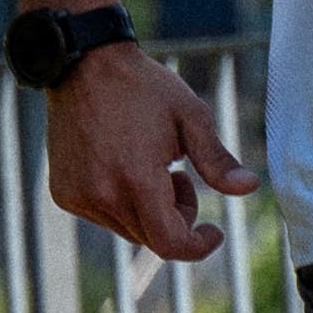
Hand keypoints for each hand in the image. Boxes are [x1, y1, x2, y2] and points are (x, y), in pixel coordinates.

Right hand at [44, 40, 257, 261]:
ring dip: (149, 212)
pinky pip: (103, 216)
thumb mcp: (191, 116)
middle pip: (151, 238)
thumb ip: (217, 160)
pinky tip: (123, 167)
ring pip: (128, 229)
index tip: (213, 231)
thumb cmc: (143, 88)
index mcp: (137, 179)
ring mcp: (78, 197)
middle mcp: (102, 195)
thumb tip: (249, 187)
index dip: (197, 246)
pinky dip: (122, 203)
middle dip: (176, 218)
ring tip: (151, 167)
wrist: (83, 66)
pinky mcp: (63, 193)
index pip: (169, 243)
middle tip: (179, 176)